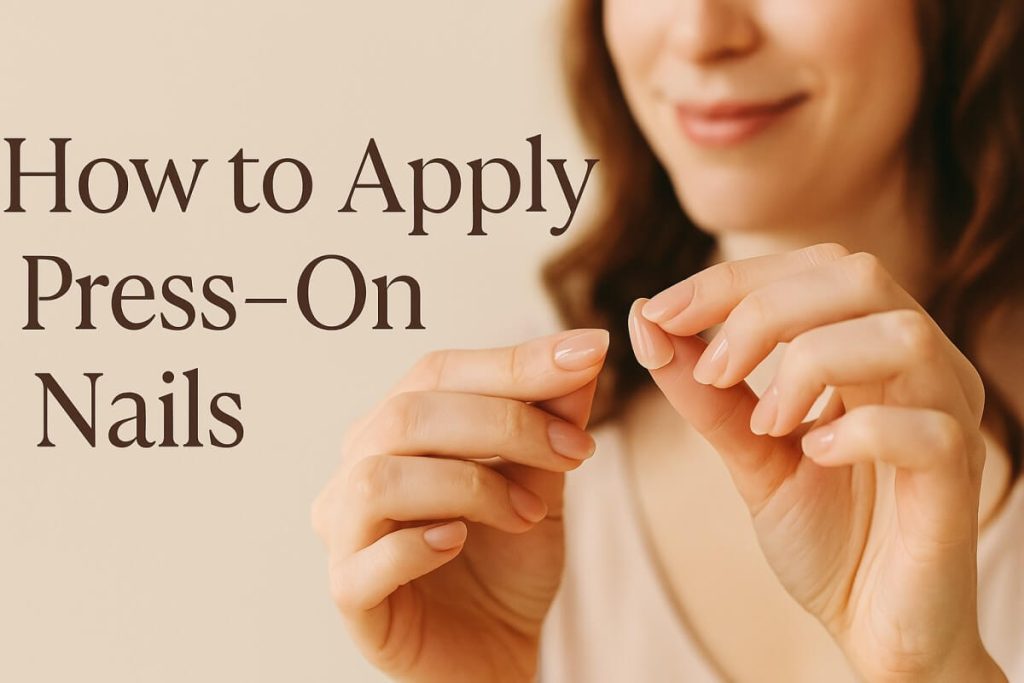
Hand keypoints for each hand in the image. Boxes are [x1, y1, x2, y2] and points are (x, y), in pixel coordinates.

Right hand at [311, 328, 608, 682]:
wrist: (499, 649)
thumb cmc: (507, 560)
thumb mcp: (542, 482)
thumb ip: (551, 421)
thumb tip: (583, 350)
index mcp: (395, 429)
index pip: (437, 371)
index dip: (512, 363)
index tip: (588, 356)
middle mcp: (359, 469)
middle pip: (408, 416)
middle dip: (503, 423)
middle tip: (574, 449)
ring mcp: (346, 533)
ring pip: (382, 479)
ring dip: (471, 486)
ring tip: (529, 514)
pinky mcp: (350, 595)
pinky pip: (367, 558)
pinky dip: (418, 543)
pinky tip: (458, 542)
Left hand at [628, 243, 1006, 681]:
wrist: (873, 628)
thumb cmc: (825, 533)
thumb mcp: (749, 451)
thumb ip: (704, 390)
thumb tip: (645, 318)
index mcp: (873, 349)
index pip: (814, 268)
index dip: (732, 279)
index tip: (662, 311)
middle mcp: (920, 368)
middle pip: (859, 276)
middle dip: (763, 308)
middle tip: (712, 371)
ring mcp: (948, 419)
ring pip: (901, 334)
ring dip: (809, 364)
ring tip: (765, 423)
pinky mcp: (959, 481)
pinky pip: (928, 429)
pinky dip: (858, 431)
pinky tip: (814, 455)